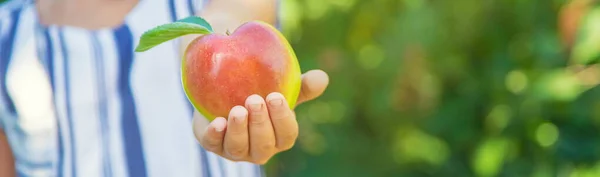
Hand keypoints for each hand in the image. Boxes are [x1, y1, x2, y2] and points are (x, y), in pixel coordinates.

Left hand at [192, 70, 328, 163]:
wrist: (223, 92)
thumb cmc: (260, 92)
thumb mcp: (279, 87)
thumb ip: (300, 85)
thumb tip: (322, 78)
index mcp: (279, 137)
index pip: (286, 136)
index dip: (282, 119)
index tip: (276, 97)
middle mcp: (258, 148)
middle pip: (264, 146)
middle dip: (260, 124)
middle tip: (255, 99)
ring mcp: (235, 149)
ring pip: (239, 149)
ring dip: (239, 130)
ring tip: (237, 109)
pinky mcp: (212, 143)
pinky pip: (213, 144)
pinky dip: (216, 135)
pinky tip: (218, 122)